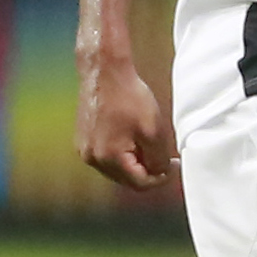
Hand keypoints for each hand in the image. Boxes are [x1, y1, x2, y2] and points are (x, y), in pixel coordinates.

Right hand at [75, 59, 178, 191]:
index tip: (174, 165)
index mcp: (110, 158)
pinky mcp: (82, 140)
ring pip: (116, 170)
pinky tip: (130, 137)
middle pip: (127, 179)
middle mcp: (92, 158)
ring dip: (133, 163)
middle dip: (147, 171)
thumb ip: (159, 159)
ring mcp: (84, 150)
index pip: (140, 184)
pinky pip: (106, 157)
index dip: (162, 178)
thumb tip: (160, 172)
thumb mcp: (154, 130)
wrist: (104, 72)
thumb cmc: (129, 97)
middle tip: (164, 155)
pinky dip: (120, 154)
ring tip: (146, 143)